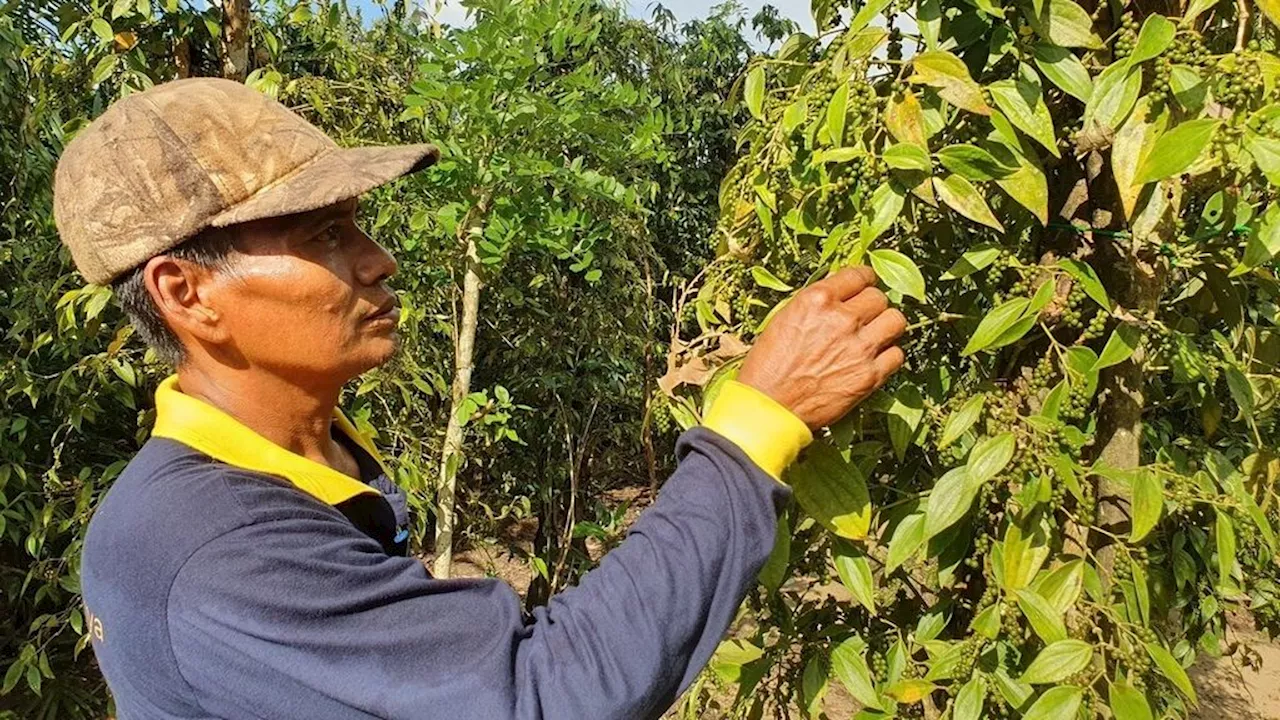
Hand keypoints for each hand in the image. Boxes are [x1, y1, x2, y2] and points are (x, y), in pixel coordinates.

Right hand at [737, 266, 906, 429]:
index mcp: (817, 300)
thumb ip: (815, 303)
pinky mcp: (870, 376)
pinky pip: (897, 354)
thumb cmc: (770, 366)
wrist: (770, 408)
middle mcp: (843, 319)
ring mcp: (860, 348)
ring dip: (886, 326)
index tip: (864, 286)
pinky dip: (888, 356)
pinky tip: (873, 359)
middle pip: (879, 298)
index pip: (858, 275)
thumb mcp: (784, 320)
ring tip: (875, 335)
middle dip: (872, 306)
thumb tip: (840, 292)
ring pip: (896, 321)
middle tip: (864, 317)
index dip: (863, 280)